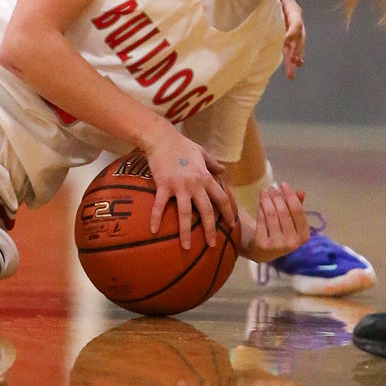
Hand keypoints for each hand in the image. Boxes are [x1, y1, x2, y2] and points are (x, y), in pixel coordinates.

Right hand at [143, 125, 235, 249]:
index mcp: (205, 177)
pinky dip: (156, 218)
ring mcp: (179, 186)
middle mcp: (195, 184)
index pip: (221, 198)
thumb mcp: (201, 152)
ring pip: (186, 213)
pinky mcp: (163, 185)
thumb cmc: (181, 144)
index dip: (228, 212)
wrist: (161, 137)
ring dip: (186, 232)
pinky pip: (159, 205)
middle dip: (211, 229)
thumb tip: (224, 170)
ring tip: (186, 247)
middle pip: (206, 210)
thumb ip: (213, 163)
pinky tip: (154, 231)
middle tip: (212, 245)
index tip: (232, 225)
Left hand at [239, 182, 308, 262]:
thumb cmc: (280, 231)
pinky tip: (260, 202)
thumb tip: (301, 192)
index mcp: (304, 236)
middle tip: (271, 187)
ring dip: (266, 200)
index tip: (283, 183)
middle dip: (276, 196)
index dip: (290, 195)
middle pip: (284, 211)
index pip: (298, 210)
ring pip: (271, 214)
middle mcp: (293, 243)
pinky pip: (261, 220)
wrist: (262, 251)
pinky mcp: (263, 245)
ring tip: (263, 191)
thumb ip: (297, 206)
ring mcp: (278, 245)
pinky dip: (260, 209)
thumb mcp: (291, 220)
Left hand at [279, 0, 304, 79]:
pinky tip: (294, 66)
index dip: (291, 32)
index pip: (296, 22)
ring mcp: (294, 27)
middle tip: (294, 60)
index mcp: (293, 9)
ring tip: (296, 67)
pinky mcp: (288, 33)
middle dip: (297, 49)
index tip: (285, 42)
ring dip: (297, 56)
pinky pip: (292, 46)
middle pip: (299, 36)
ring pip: (298, 44)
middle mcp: (296, 20)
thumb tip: (259, 3)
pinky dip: (293, 55)